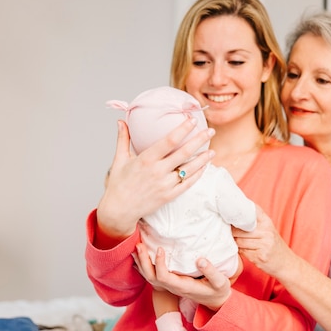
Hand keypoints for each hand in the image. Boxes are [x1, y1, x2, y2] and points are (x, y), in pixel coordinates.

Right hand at [96, 119, 214, 239]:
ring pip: (190, 169)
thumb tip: (121, 121)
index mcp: (146, 159)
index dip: (183, 129)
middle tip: (211, 131)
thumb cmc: (119, 184)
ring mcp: (165, 185)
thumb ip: (123, 139)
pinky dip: (197, 174)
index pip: (169, 141)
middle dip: (200, 140)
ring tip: (212, 150)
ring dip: (203, 159)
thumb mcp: (119, 159)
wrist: (119, 209)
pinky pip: (188, 183)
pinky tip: (204, 167)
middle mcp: (158, 171)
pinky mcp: (169, 196)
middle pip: (184, 153)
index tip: (193, 121)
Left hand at [133, 243, 231, 311]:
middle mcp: (173, 287)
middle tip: (139, 244)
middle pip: (151, 277)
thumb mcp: (220, 282)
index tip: (160, 249)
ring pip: (149, 277)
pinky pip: (153, 275)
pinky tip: (141, 256)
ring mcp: (170, 285)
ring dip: (141, 262)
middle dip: (143, 261)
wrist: (216, 301)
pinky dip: (145, 265)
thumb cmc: (218, 291)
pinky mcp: (171, 282)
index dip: (159, 264)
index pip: (164, 277)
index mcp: (183, 287)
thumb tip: (200, 259)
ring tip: (137, 247)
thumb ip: (211, 272)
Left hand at [233, 205, 295, 278]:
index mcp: (267, 222)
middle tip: (232, 234)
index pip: (250, 210)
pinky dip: (241, 252)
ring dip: (236, 243)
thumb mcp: (268, 230)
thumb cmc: (274, 246)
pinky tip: (247, 252)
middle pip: (239, 229)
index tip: (230, 214)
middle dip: (233, 232)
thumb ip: (254, 223)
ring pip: (239, 241)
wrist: (287, 264)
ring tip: (241, 244)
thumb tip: (231, 219)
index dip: (238, 212)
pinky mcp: (260, 256)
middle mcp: (267, 232)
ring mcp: (264, 244)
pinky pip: (242, 252)